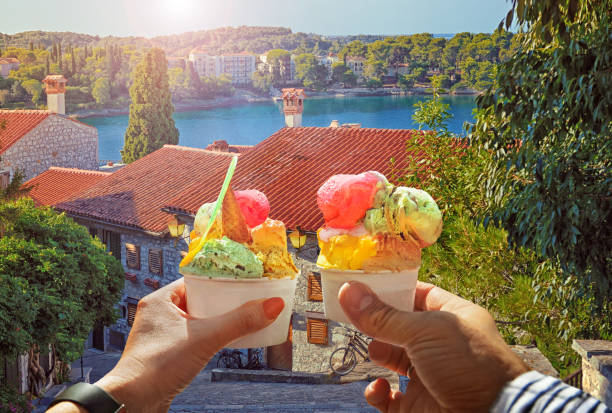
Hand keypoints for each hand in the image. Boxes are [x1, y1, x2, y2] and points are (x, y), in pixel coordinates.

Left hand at [92, 278, 283, 412]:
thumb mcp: (206, 338)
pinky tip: (223, 341)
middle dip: (223, 301)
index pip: (196, 280)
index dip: (220, 279)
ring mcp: (161, 334)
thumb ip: (240, 321)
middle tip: (246, 299)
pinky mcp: (166, 353)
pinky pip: (194, 337)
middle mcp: (159, 314)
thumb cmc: (158, 366)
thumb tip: (273, 305)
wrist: (133, 403)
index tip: (242, 279)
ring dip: (217, 320)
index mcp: (160, 299)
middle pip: (200, 299)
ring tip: (240, 319)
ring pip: (197, 320)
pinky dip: (209, 337)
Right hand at [338, 281, 528, 412]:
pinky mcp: (417, 406)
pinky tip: (379, 388)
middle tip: (355, 314)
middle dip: (378, 322)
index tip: (365, 282)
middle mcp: (440, 345)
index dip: (394, 288)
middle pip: (400, 326)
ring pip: (392, 358)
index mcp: (452, 318)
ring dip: (377, 353)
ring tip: (372, 350)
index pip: (419, 294)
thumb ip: (384, 316)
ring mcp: (429, 376)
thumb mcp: (425, 332)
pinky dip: (378, 392)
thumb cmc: (471, 367)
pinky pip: (388, 397)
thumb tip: (348, 291)